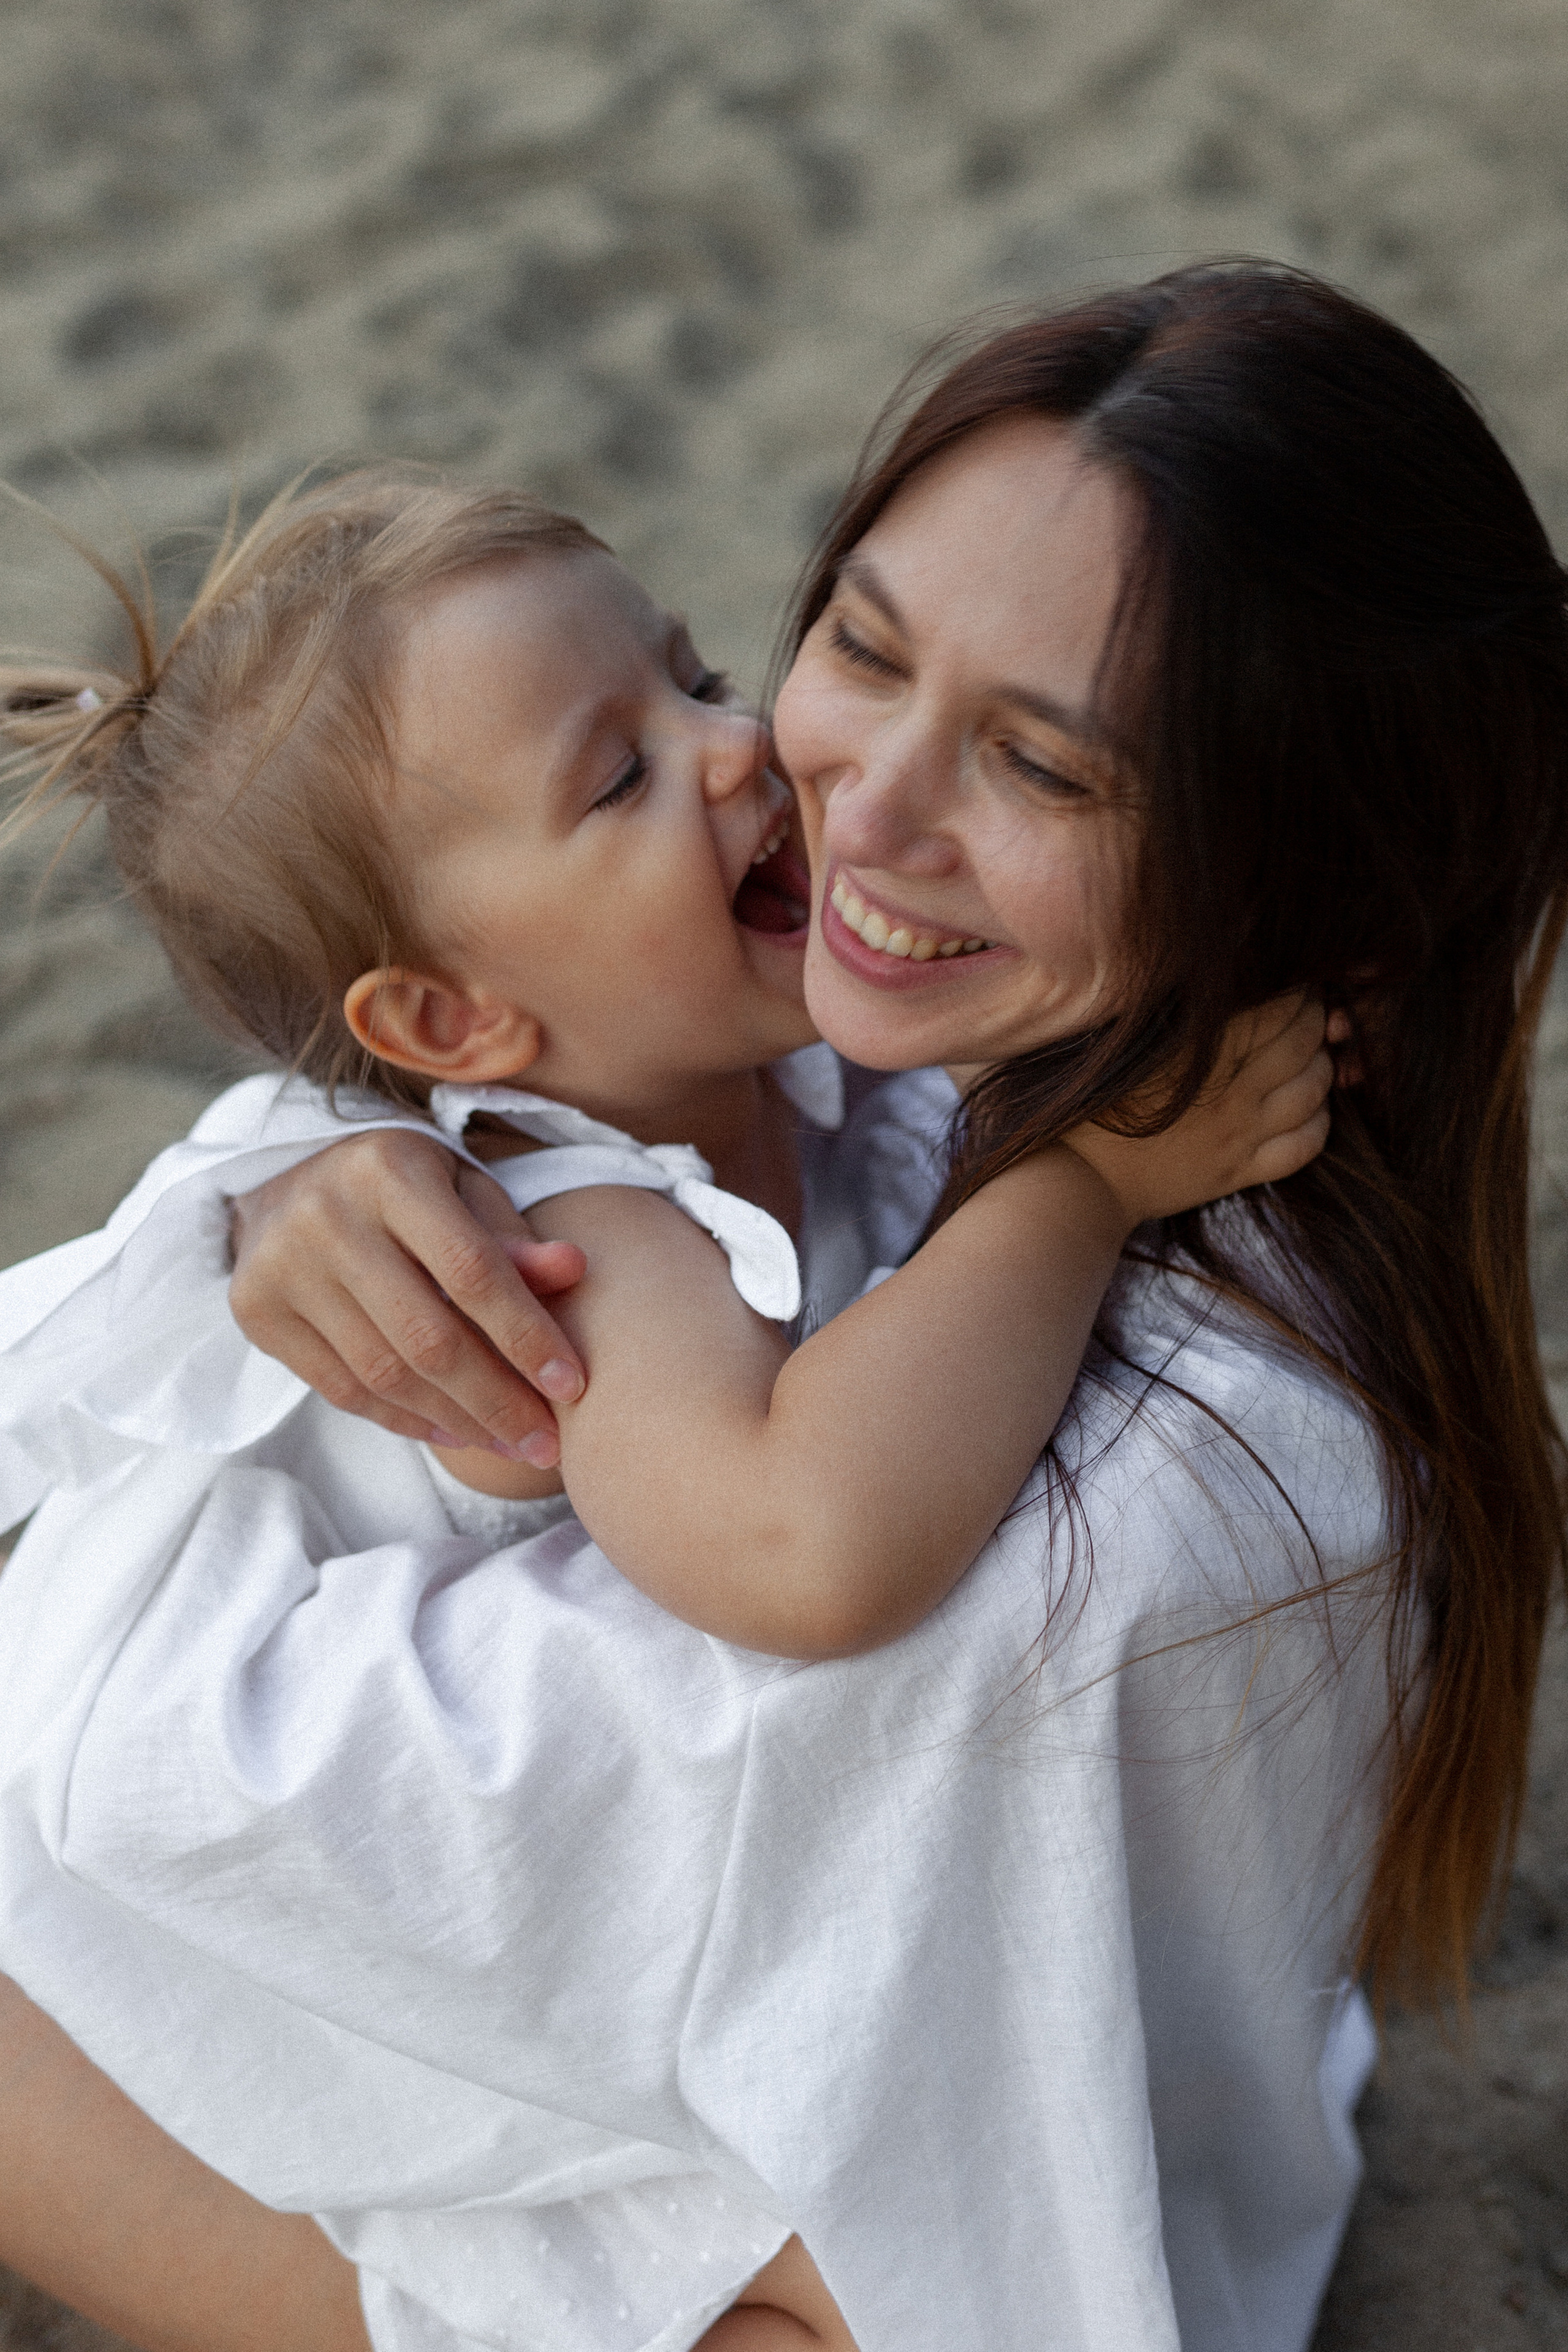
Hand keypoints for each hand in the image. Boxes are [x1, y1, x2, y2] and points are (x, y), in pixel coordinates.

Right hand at [228, 1130, 587, 1465]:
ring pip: (384, 1373)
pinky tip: (451, 1433)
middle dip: (496, 1400)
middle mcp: (327, 1216)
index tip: (573, 1386)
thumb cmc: (403, 1188)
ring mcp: (281, 1266)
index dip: (526, 1334)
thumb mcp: (462, 1191)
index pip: (471, 1270)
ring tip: (507, 1444)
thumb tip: (576, 1270)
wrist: (289, 1179)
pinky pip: (341, 1389)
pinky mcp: (255, 1311)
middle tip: (545, 1443)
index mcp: (390, 1171)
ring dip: (456, 1421)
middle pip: (426, 1336)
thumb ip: (513, 1238)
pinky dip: (403, 1419)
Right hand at [1065, 993, 1335, 1228]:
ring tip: (1308, 1052)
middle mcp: (1231, 1090)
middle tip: (1307, 1007)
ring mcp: (1239, 1134)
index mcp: (1201, 1049)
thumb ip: (1164, 1004)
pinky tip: (1309, 1108)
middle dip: (1316, 1016)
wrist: (1073, 1181)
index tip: (1289, 978)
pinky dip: (1319, 1122)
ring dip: (1322, 1065)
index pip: (1279, 1003)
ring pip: (1314, 1090)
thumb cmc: (1082, 1102)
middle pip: (1304, 1039)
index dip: (1296, 985)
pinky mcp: (1237, 1171)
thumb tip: (1198, 961)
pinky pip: (1305, 1146)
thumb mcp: (1118, 1039)